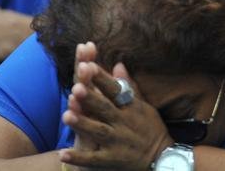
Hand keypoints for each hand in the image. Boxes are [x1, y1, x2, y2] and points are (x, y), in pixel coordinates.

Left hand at [58, 53, 172, 169]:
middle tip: (76, 87)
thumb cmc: (150, 128)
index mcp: (131, 107)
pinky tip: (63, 154)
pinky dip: (79, 158)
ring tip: (66, 115)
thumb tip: (118, 64)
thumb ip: (128, 86)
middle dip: (91, 98)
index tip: (89, 65)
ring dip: (82, 124)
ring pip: (98, 131)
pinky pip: (93, 159)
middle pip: (105, 108)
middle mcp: (124, 123)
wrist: (162, 157)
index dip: (102, 78)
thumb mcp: (143, 105)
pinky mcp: (112, 159)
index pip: (115, 90)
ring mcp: (118, 142)